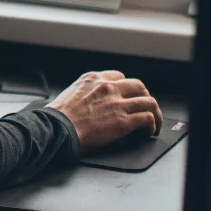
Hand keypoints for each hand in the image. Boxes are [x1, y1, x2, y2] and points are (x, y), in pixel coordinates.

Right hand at [47, 70, 163, 151]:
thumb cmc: (57, 116)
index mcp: (93, 79)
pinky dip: (152, 126)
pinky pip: (148, 119)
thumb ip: (86, 92)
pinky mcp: (123, 121)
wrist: (56, 128)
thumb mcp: (70, 93)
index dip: (126, 88)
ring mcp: (117, 103)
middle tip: (144, 110)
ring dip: (154, 114)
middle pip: (139, 86)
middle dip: (144, 98)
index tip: (127, 98)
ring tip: (154, 124)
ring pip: (149, 102)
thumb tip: (92, 102)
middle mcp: (107, 87)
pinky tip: (147, 133)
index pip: (120, 77)